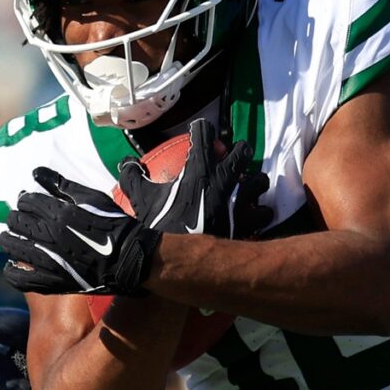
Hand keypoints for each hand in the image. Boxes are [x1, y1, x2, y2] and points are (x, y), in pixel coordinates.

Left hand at [0, 168, 158, 296]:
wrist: (130, 259)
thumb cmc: (113, 224)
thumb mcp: (91, 197)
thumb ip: (62, 185)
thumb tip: (36, 172)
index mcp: (60, 213)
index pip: (27, 201)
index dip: (25, 200)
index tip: (28, 202)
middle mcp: (50, 236)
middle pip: (17, 222)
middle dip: (16, 217)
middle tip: (19, 219)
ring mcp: (50, 260)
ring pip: (13, 246)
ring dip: (8, 240)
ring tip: (10, 238)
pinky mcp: (52, 282)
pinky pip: (21, 279)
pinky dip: (12, 272)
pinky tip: (13, 265)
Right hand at [116, 117, 269, 238]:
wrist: (173, 259)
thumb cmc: (157, 224)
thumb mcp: (140, 196)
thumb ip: (132, 175)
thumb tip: (126, 162)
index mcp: (200, 169)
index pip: (205, 133)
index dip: (202, 129)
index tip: (200, 131)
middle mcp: (224, 181)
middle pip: (242, 152)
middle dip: (239, 150)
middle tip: (233, 156)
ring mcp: (238, 203)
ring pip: (259, 182)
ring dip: (255, 182)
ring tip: (248, 187)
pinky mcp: (247, 225)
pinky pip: (262, 214)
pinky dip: (258, 213)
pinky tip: (252, 216)